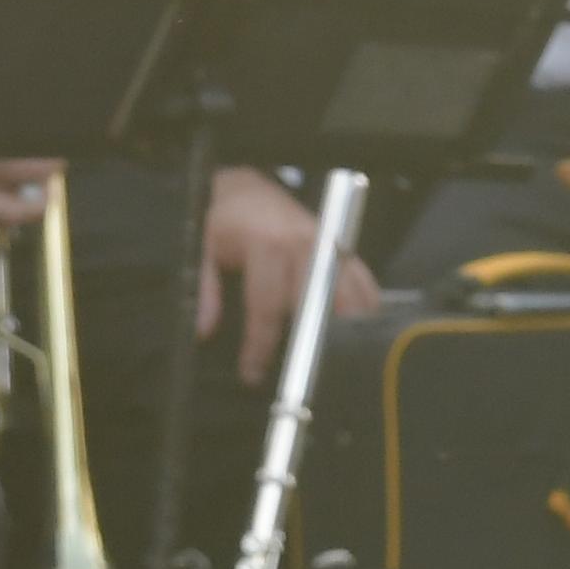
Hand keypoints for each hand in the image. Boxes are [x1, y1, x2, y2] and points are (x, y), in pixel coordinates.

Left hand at [191, 165, 374, 381]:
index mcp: (268, 244)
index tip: (252, 374)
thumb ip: (203, 288)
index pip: (267, 305)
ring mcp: (330, 244)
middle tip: (302, 378)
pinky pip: (365, 279)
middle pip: (317, 303)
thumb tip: (204, 330)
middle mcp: (305, 244)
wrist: (249, 190)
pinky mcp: (343, 247)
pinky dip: (367, 306)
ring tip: (338, 362)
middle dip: (311, 345)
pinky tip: (363, 332)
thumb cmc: (225, 221)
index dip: (260, 345)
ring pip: (349, 293)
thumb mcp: (202, 248)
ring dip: (346, 328)